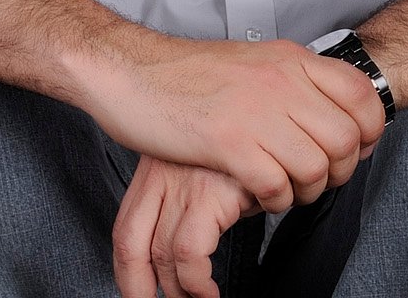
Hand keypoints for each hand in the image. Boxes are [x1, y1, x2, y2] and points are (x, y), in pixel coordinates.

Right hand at [84, 33, 384, 212]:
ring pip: (316, 167)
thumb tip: (326, 107)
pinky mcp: (227, 142)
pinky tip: (259, 194)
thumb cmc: (184, 74)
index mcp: (289, 59)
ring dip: (306, 190)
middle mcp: (280, 81)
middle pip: (346, 139)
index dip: (369, 131)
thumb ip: (291, 80)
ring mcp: (255, 110)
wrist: (129, 71)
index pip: (361, 94)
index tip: (356, 149)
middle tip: (316, 180)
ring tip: (285, 190)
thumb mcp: (252, 61)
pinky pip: (277, 184)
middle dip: (340, 171)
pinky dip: (275, 199)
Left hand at [112, 156, 259, 297]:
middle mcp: (163, 173)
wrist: (283, 126)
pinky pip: (191, 253)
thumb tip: (181, 256)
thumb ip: (188, 202)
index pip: (124, 229)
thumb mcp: (206, 170)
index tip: (136, 291)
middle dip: (138, 288)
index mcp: (155, 168)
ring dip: (178, 290)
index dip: (127, 270)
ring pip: (162, 253)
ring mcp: (185, 182)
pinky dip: (197, 283)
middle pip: (130, 244)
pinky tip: (209, 292)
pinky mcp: (211, 192)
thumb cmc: (248, 150)